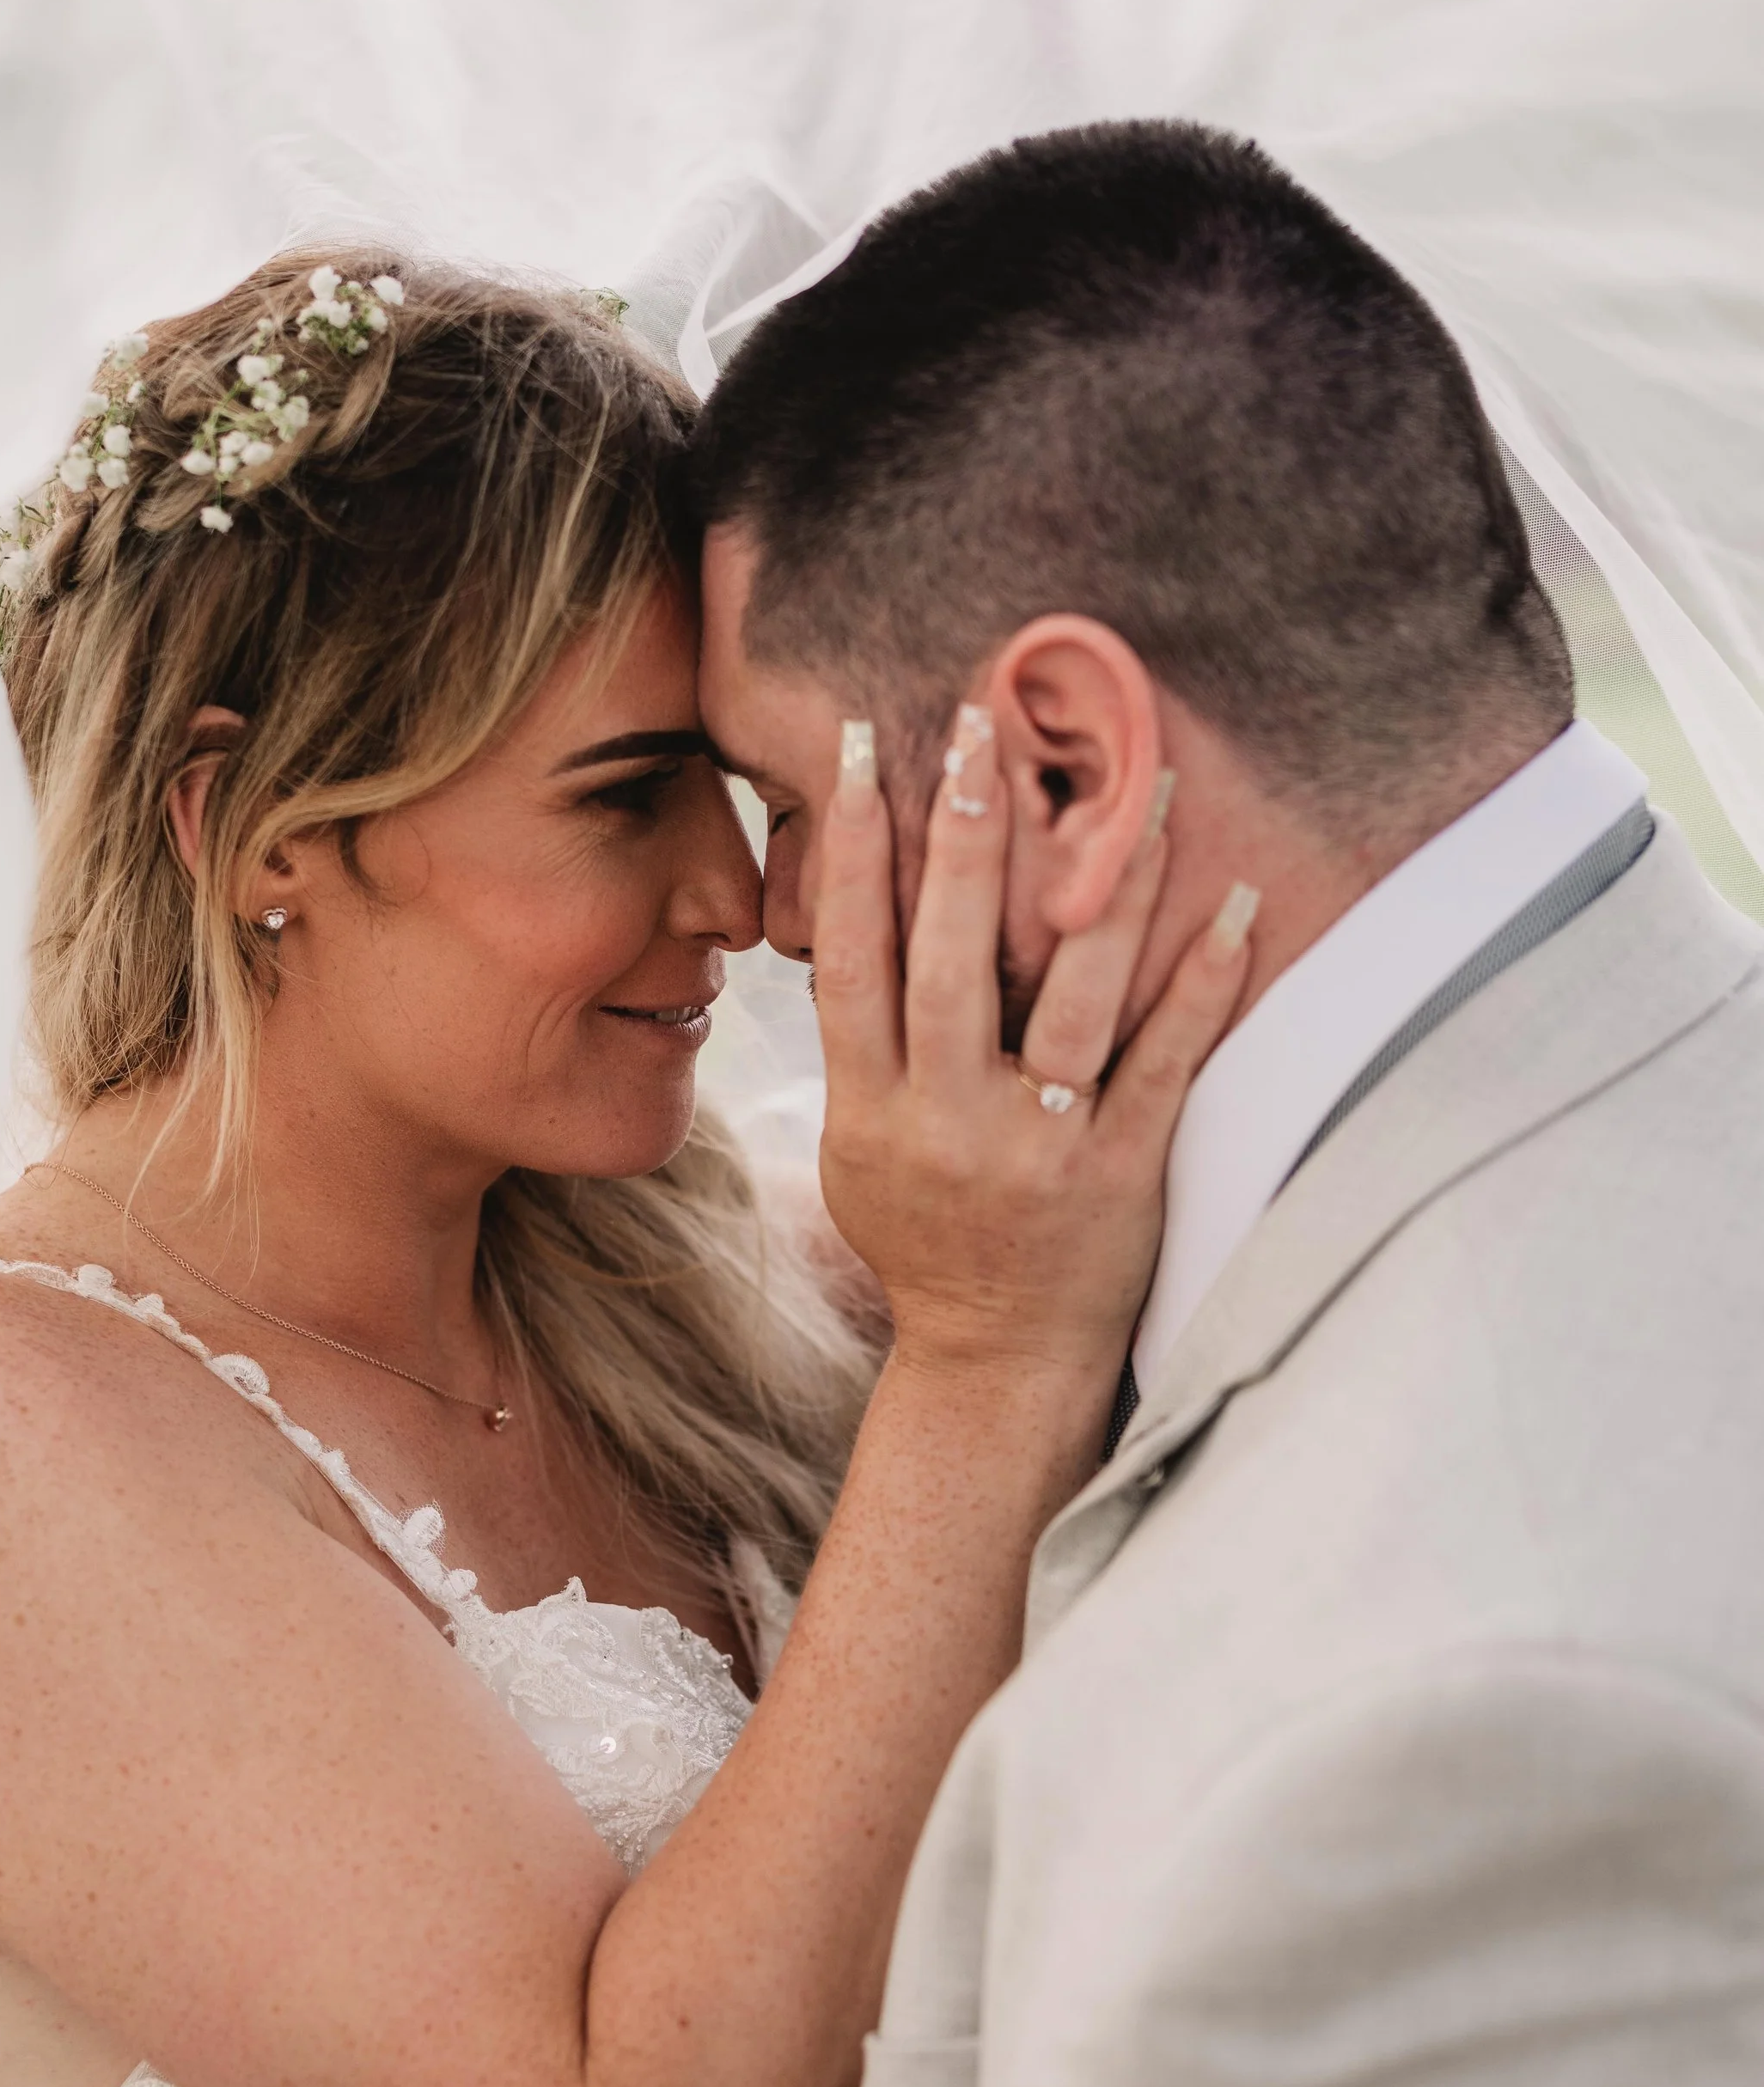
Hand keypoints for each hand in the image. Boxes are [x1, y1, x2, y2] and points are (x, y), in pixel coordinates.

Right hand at [813, 721, 1253, 1384]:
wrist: (994, 1362)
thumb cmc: (926, 1236)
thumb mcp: (857, 1149)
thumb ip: (859, 1045)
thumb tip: (850, 916)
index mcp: (870, 1109)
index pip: (851, 957)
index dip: (853, 850)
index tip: (863, 746)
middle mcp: (945, 1123)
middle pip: (948, 958)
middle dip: (961, 834)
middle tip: (978, 724)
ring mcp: (1036, 1150)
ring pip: (1070, 998)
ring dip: (1105, 885)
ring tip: (1136, 785)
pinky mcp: (1120, 1176)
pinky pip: (1165, 1063)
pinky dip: (1202, 983)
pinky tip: (1235, 905)